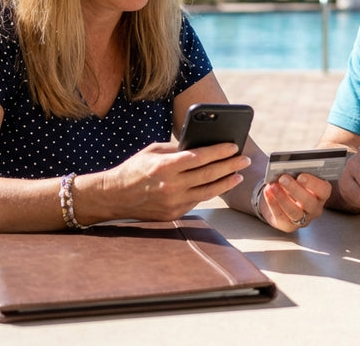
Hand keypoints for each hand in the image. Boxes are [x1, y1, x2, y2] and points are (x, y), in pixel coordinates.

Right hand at [80, 141, 249, 222]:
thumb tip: (202, 146)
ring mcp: (173, 202)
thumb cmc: (135, 169)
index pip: (200, 157)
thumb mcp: (154, 151)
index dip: (220, 151)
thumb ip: (177, 149)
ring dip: (226, 182)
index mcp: (166, 166)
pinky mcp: (174, 213)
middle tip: (244, 159)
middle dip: (230, 165)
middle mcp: (171, 185)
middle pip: (209, 174)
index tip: (234, 146)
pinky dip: (210, 192)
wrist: (115, 196)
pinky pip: (197, 201)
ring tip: (238, 174)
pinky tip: (220, 185)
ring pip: (208, 191)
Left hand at [258, 173, 331, 232]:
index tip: (301, 176)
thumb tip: (289, 164)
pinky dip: (272, 203)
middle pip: (309, 201)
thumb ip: (298, 170)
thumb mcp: (298, 176)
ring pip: (294, 211)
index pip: (324, 190)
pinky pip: (281, 216)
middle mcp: (315, 208)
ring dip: (282, 198)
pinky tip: (268, 192)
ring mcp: (303, 219)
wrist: (282, 199)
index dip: (313, 183)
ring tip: (272, 186)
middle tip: (283, 178)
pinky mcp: (288, 225)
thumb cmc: (294, 184)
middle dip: (295, 189)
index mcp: (321, 193)